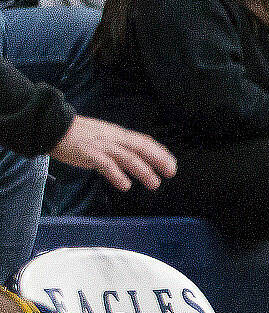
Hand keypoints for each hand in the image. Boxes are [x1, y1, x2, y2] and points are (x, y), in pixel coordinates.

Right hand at [48, 115, 174, 191]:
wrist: (52, 127)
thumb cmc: (77, 135)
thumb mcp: (103, 136)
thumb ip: (118, 146)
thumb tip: (133, 157)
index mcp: (118, 133)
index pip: (144, 141)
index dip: (160, 152)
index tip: (171, 163)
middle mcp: (113, 138)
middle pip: (141, 147)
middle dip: (159, 160)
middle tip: (171, 172)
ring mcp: (102, 146)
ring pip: (128, 157)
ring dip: (144, 171)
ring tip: (154, 184)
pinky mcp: (89, 153)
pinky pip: (106, 165)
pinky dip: (118, 175)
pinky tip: (126, 185)